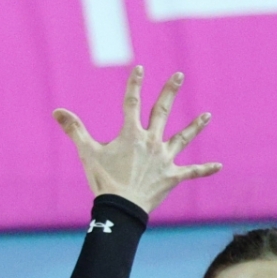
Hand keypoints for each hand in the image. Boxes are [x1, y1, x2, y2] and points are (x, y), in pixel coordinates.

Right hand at [54, 66, 220, 213]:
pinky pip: (192, 172)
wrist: (121, 209)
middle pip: (162, 111)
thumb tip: (57, 111)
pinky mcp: (172, 177)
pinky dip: (205, 170)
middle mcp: (151, 141)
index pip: (132, 102)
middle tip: (179, 76)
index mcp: (131, 133)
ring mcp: (164, 158)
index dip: (135, 84)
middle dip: (170, 91)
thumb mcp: (87, 153)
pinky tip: (219, 166)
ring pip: (183, 138)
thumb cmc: (103, 181)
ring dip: (195, 126)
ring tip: (207, 115)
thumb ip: (74, 129)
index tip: (140, 69)